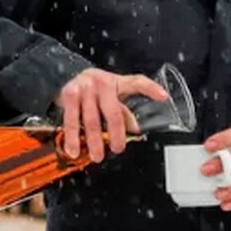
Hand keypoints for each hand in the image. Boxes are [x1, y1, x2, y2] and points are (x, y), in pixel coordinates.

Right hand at [54, 68, 168, 162]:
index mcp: (117, 82)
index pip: (137, 82)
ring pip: (91, 119)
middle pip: (113, 112)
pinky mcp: (69, 94)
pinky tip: (73, 148)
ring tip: (96, 155)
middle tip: (117, 149)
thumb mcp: (112, 96)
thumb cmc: (95, 90)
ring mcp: (84, 87)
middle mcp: (101, 82)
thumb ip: (124, 112)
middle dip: (115, 134)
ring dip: (93, 140)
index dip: (151, 89)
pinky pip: (71, 118)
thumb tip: (134, 130)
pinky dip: (72, 136)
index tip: (163, 97)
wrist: (66, 74)